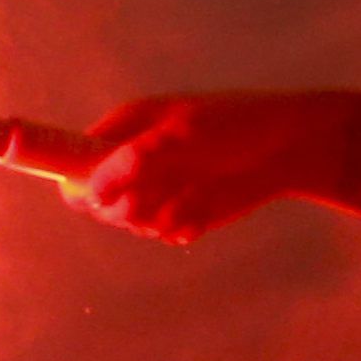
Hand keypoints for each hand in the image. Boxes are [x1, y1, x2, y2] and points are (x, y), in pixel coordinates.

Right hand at [74, 92, 341, 243]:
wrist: (285, 150)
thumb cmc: (232, 127)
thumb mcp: (178, 136)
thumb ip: (132, 162)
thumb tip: (89, 193)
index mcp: (125, 128)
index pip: (76, 157)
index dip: (78, 180)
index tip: (93, 197)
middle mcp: (133, 161)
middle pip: (98, 200)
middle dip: (121, 209)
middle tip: (149, 205)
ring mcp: (156, 189)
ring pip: (130, 222)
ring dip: (153, 220)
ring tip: (185, 203)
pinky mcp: (178, 213)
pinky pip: (161, 233)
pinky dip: (179, 229)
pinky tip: (202, 215)